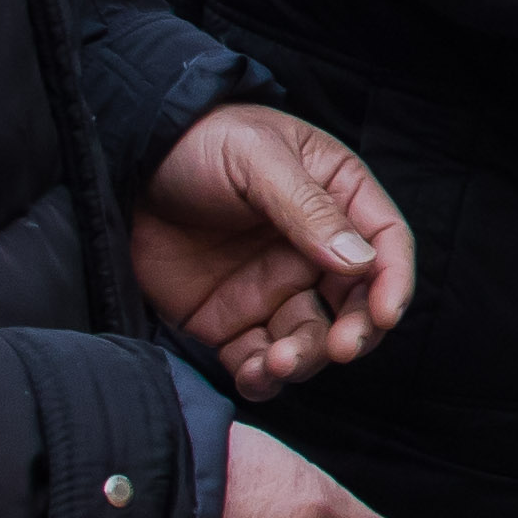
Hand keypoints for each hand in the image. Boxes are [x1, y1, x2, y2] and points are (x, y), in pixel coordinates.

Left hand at [134, 101, 417, 400]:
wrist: (123, 162)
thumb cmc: (201, 140)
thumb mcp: (257, 159)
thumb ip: (307, 209)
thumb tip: (360, 260)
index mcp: (337, 198)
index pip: (385, 243)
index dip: (394, 280)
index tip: (385, 313)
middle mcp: (313, 249)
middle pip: (355, 302)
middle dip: (353, 332)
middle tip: (338, 349)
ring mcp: (272, 287)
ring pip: (309, 338)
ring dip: (303, 359)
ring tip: (275, 362)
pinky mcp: (231, 319)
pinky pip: (257, 357)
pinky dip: (260, 376)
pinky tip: (252, 375)